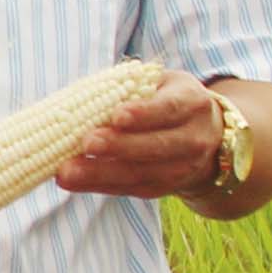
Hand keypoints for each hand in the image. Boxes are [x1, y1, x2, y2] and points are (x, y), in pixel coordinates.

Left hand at [53, 73, 230, 201]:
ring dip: (100, 173)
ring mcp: (182, 168)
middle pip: (156, 146)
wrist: (203, 134)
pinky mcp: (164, 189)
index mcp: (192, 103)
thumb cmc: (167, 99)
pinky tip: (73, 181)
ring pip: (141, 173)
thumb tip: (82, 94)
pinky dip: (100, 185)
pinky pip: (131, 189)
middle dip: (119, 147)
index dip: (144, 114)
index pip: (169, 109)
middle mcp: (193, 138)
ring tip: (67, 172)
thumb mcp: (160, 83)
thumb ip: (130, 86)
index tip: (116, 116)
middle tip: (87, 143)